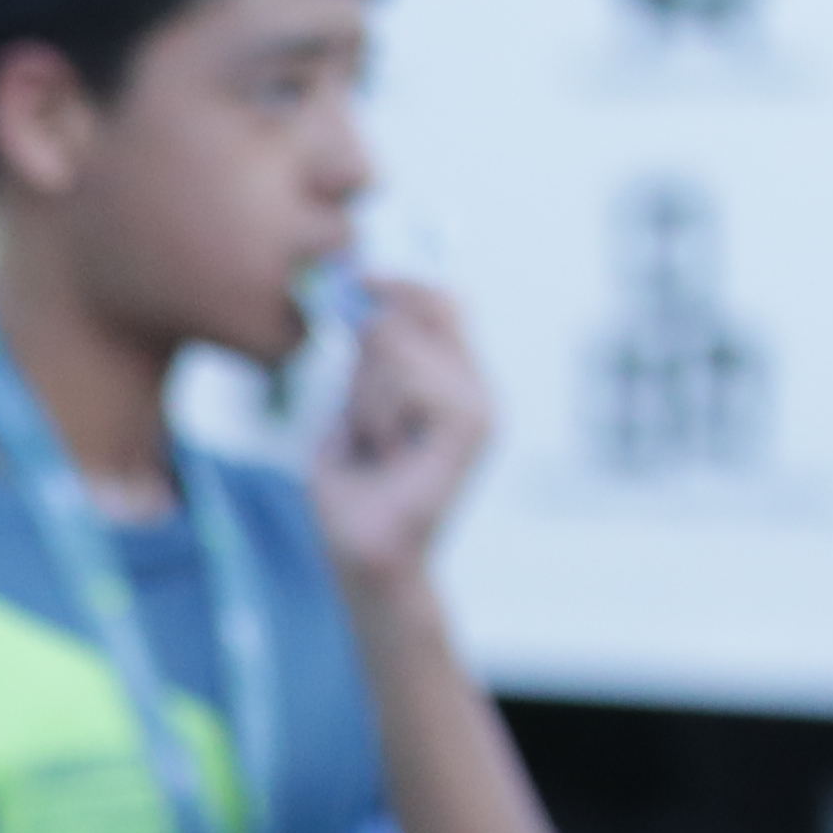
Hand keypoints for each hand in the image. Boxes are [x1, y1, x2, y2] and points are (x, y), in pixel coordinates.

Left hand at [306, 278, 492, 600]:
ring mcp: (481, 406)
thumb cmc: (352, 489)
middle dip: (372, 348)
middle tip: (361, 412)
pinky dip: (382, 412)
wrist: (362, 552)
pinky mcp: (472, 428)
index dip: (398, 284)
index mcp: (453, 380)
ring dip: (366, 394)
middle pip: (429, 310)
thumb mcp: (351, 406)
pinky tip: (386, 450)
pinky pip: (415, 381)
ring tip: (374, 444)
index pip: (439, 303)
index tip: (357, 279)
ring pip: (405, 346)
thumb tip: (365, 301)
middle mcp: (475, 387)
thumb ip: (368, 358)